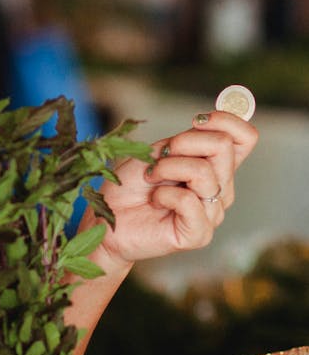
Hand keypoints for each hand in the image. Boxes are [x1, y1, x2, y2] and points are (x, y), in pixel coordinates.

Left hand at [94, 109, 257, 268]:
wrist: (108, 219)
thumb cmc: (131, 185)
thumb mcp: (159, 152)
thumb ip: (189, 140)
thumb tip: (210, 122)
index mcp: (216, 168)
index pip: (246, 138)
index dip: (227, 120)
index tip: (197, 120)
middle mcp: (221, 189)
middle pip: (224, 147)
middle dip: (184, 142)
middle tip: (160, 155)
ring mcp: (212, 213)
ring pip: (204, 172)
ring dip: (167, 168)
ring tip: (151, 178)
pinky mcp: (199, 234)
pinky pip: (189, 201)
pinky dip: (164, 195)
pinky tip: (155, 201)